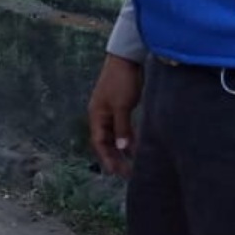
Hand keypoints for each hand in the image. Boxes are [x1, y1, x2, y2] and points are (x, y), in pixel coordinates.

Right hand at [88, 55, 143, 176]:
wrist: (126, 60)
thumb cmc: (121, 82)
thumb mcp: (122, 106)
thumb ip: (122, 128)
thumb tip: (123, 149)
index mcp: (97, 115)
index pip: (99, 142)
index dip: (107, 158)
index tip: (117, 172)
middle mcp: (101, 115)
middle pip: (105, 141)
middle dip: (113, 157)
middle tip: (126, 173)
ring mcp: (110, 111)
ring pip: (114, 136)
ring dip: (121, 150)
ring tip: (132, 164)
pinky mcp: (120, 107)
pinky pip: (122, 128)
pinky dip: (128, 139)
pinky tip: (137, 147)